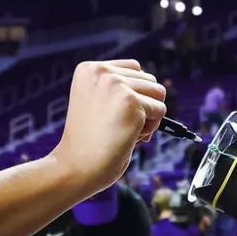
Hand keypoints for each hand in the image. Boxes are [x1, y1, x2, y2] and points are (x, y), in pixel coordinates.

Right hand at [51, 61, 166, 193]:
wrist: (76, 167)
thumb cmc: (88, 142)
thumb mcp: (97, 103)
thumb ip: (119, 89)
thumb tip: (157, 90)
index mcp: (89, 69)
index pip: (134, 69)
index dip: (133, 94)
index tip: (113, 114)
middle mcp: (101, 71)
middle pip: (149, 79)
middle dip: (142, 104)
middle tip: (118, 125)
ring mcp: (116, 84)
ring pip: (158, 93)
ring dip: (149, 115)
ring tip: (125, 130)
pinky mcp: (130, 101)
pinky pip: (160, 110)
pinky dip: (150, 128)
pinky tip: (128, 137)